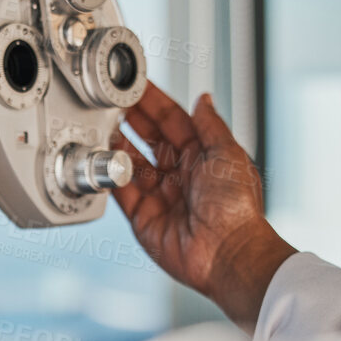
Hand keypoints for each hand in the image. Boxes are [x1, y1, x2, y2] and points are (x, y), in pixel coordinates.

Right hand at [111, 83, 295, 330]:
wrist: (228, 254)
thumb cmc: (237, 208)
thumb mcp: (228, 154)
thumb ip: (210, 125)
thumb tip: (204, 99)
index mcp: (203, 157)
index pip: (173, 122)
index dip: (154, 103)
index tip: (136, 86)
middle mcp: (181, 175)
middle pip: (149, 140)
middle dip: (131, 120)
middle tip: (112, 102)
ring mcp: (162, 197)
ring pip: (132, 164)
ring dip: (118, 145)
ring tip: (103, 125)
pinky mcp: (144, 219)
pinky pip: (122, 193)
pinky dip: (111, 176)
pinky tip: (104, 158)